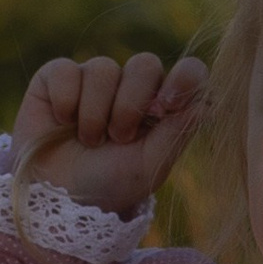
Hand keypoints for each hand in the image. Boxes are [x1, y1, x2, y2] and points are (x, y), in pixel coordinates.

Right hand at [8, 50, 204, 240]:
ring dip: (96, 113)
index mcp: (161, 104)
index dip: (183, 78)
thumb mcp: (150, 166)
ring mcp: (94, 78)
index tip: (166, 105)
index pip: (187, 71)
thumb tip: (204, 99)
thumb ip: (177, 131)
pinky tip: (63, 123)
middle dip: (130, 105)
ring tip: (89, 141)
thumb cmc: (108, 184)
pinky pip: (66, 70)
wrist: (58, 199)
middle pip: (145, 64)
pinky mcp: (57, 77)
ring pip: (103, 69)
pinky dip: (66, 102)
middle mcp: (130, 86)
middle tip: (118, 138)